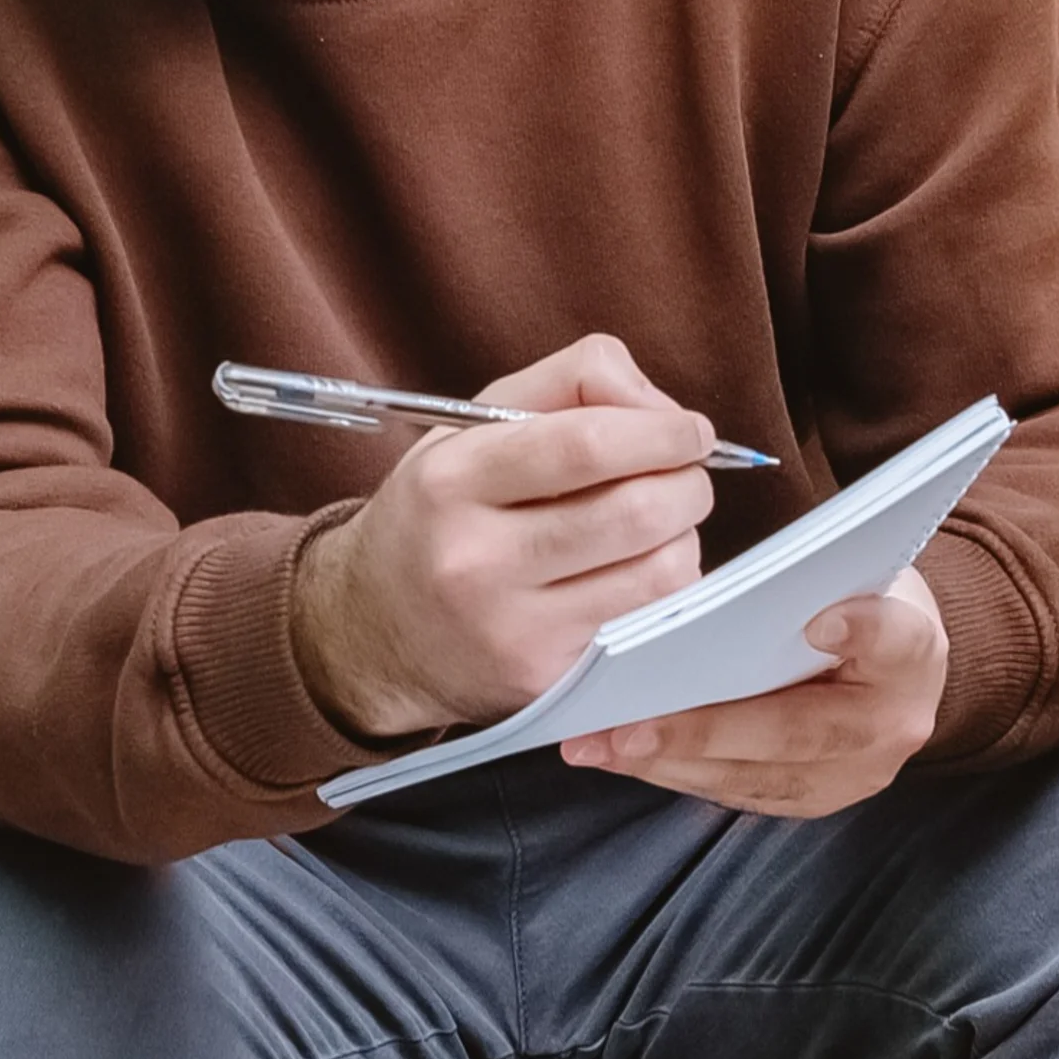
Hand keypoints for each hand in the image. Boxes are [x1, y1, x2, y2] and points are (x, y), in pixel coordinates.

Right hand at [290, 336, 719, 742]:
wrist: (369, 632)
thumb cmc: (437, 513)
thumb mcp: (471, 426)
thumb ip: (569, 382)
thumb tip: (662, 409)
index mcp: (452, 481)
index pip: (587, 444)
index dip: (662, 431)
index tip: (688, 429)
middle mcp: (474, 558)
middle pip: (637, 510)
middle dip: (688, 483)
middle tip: (684, 475)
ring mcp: (511, 627)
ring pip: (660, 571)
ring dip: (684, 537)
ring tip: (658, 523)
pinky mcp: (544, 677)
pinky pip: (646, 621)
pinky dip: (662, 586)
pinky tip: (634, 571)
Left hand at [562, 563, 948, 817]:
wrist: (889, 667)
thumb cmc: (852, 602)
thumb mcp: (844, 571)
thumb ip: (800, 580)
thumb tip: (705, 594)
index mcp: (913, 652)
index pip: (896, 640)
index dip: (864, 632)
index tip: (820, 623)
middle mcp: (891, 726)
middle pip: (796, 732)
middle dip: (703, 731)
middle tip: (627, 728)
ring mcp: (851, 775)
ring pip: (754, 775)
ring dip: (667, 762)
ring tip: (597, 745)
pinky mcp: (810, 799)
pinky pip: (735, 792)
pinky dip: (671, 772)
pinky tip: (617, 755)